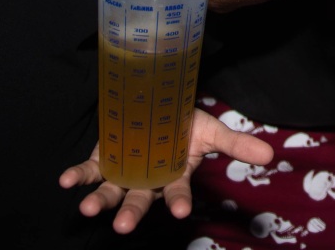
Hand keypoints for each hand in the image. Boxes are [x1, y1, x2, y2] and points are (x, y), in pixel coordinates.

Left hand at [58, 110, 272, 230]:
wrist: (157, 107)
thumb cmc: (185, 124)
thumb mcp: (211, 131)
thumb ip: (236, 144)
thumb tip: (270, 154)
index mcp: (174, 177)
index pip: (177, 194)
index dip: (178, 202)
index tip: (180, 211)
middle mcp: (146, 181)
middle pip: (138, 201)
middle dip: (130, 214)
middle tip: (122, 227)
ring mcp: (123, 173)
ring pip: (109, 192)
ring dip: (98, 202)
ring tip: (87, 210)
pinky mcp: (102, 161)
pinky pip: (87, 172)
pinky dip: (75, 178)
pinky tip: (64, 183)